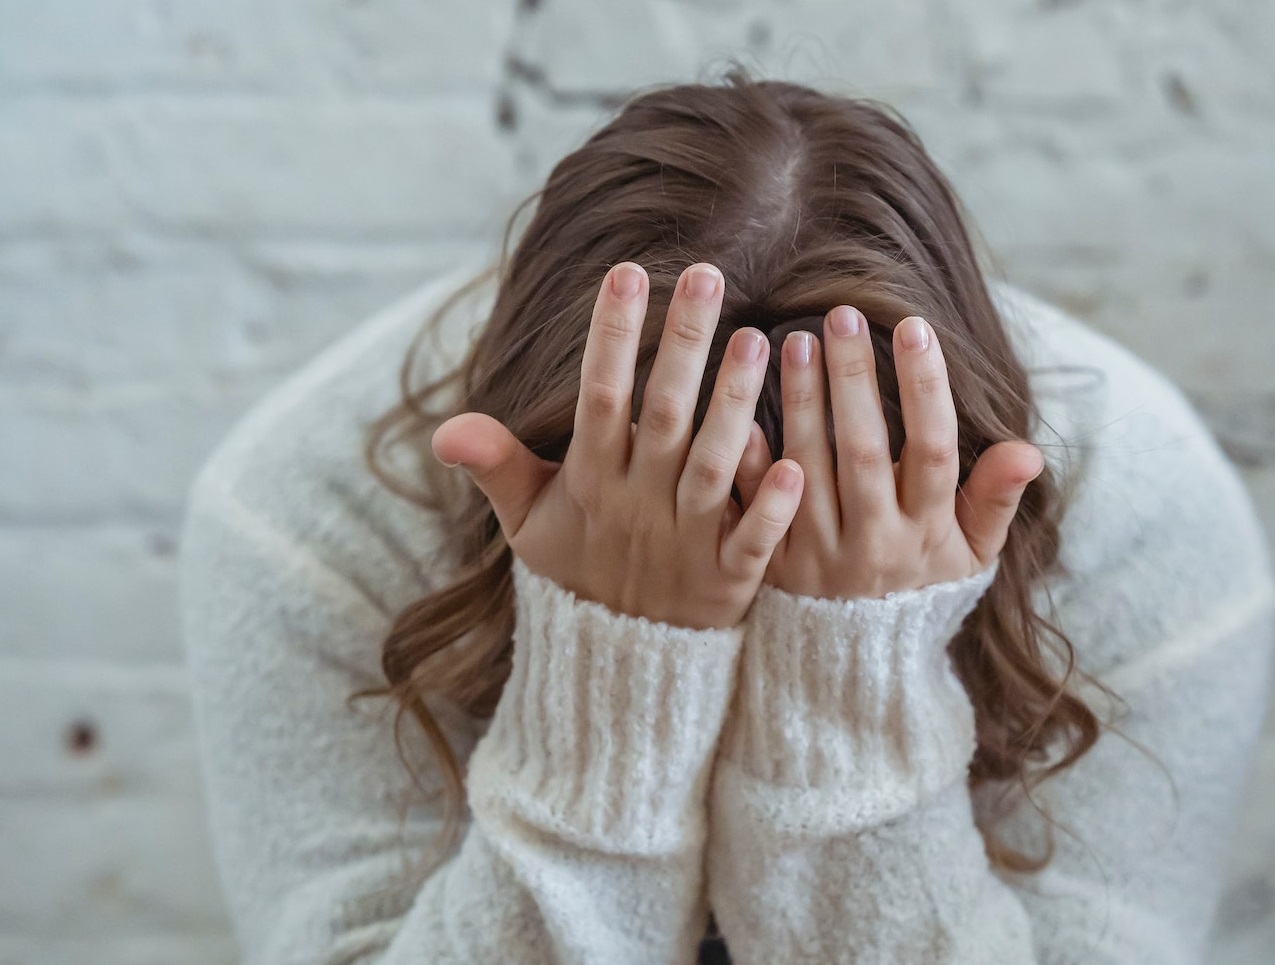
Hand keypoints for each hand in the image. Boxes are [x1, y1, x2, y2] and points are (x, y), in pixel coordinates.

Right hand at [430, 262, 805, 629]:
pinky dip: (767, 509)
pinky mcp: (727, 580)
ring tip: (754, 341)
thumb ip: (496, 467)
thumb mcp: (527, 522)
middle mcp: (640, 504)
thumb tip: (441, 429)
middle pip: (663, 416)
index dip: (610, 339)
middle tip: (708, 273)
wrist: (618, 660)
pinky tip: (791, 463)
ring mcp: (686, 542)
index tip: (626, 273)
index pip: (598, 398)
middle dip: (683, 345)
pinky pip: (750, 542)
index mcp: (592, 481)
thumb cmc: (577, 569)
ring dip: (732, 407)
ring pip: (712, 466)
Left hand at [733, 306, 1043, 600]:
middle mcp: (872, 543)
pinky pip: (756, 507)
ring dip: (801, 403)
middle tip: (840, 315)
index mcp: (926, 532)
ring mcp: (819, 555)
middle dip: (853, 380)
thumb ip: (994, 500)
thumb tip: (1028, 451)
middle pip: (863, 450)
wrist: (856, 661)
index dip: (926, 388)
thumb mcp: (970, 554)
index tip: (914, 326)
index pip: (933, 450)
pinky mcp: (773, 564)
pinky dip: (748, 462)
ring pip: (807, 468)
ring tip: (796, 341)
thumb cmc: (920, 586)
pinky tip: (738, 409)